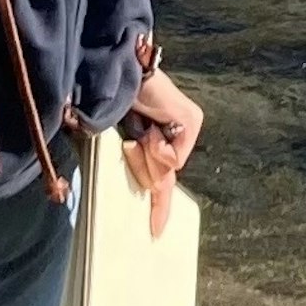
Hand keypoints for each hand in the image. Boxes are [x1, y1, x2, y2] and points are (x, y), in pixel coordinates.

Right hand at [118, 63, 200, 222]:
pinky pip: (171, 157)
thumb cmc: (114, 103)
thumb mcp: (123, 140)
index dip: (160, 207)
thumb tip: (152, 185)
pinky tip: (151, 126)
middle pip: (161, 178)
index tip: (157, 232)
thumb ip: (138, 162)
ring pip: (165, 169)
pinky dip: (155, 146)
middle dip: (144, 167)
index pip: (164, 181)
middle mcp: (180, 136)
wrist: (120, 74)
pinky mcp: (191, 121)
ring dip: (145, 155)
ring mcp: (189, 127)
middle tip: (136, 139)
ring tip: (140, 128)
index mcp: (161, 142)